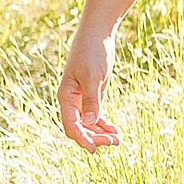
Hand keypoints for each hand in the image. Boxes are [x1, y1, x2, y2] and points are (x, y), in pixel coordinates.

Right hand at [58, 26, 120, 150]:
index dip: (82, 139)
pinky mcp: (92, 94)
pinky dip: (103, 124)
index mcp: (66, 96)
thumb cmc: (92, 52)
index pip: (71, 125)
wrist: (98, 34)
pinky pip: (95, 115)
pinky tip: (114, 131)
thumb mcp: (93, 76)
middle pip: (80, 127)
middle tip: (115, 142)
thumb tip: (89, 123)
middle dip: (95, 137)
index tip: (95, 149)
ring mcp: (81, 98)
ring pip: (88, 124)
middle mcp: (71, 100)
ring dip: (100, 133)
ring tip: (117, 140)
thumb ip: (91, 100)